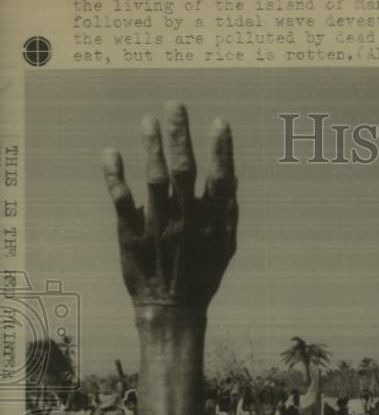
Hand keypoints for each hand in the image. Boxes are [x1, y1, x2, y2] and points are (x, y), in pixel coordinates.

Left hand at [103, 101, 237, 310]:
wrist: (171, 309)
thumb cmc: (202, 277)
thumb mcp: (225, 248)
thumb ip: (228, 214)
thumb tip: (231, 179)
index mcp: (211, 223)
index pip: (219, 180)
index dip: (221, 151)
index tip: (220, 123)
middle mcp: (186, 222)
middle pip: (184, 172)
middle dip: (180, 137)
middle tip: (175, 105)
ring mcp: (158, 227)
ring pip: (154, 181)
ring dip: (152, 148)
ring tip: (149, 120)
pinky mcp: (132, 235)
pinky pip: (122, 202)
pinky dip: (115, 177)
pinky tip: (111, 152)